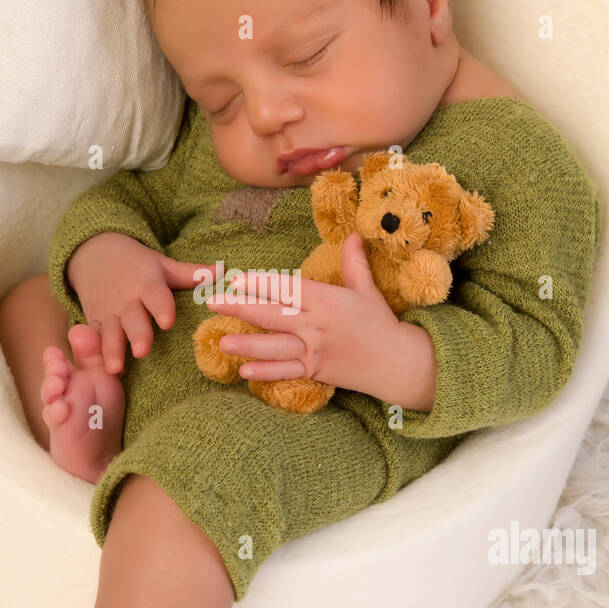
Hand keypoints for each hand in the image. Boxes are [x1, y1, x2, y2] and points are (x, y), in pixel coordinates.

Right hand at [67, 233, 223, 374]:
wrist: (95, 254)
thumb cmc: (137, 264)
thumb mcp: (163, 265)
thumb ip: (191, 273)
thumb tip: (224, 272)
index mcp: (147, 283)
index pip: (156, 295)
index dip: (162, 308)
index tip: (168, 322)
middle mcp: (127, 299)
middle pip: (133, 319)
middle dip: (138, 335)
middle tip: (143, 351)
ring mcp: (109, 312)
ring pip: (110, 333)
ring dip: (112, 350)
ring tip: (116, 368)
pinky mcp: (94, 322)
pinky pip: (94, 339)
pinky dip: (95, 354)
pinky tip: (99, 371)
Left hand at [204, 232, 399, 396]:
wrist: (396, 362)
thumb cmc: (380, 323)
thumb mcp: (367, 289)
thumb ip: (354, 263)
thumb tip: (353, 234)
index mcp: (327, 301)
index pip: (288, 289)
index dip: (262, 283)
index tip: (237, 278)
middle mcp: (317, 326)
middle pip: (273, 315)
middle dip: (240, 309)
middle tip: (212, 304)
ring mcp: (315, 351)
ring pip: (276, 347)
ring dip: (247, 345)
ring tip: (220, 342)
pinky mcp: (316, 372)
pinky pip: (287, 373)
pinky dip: (266, 372)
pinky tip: (244, 371)